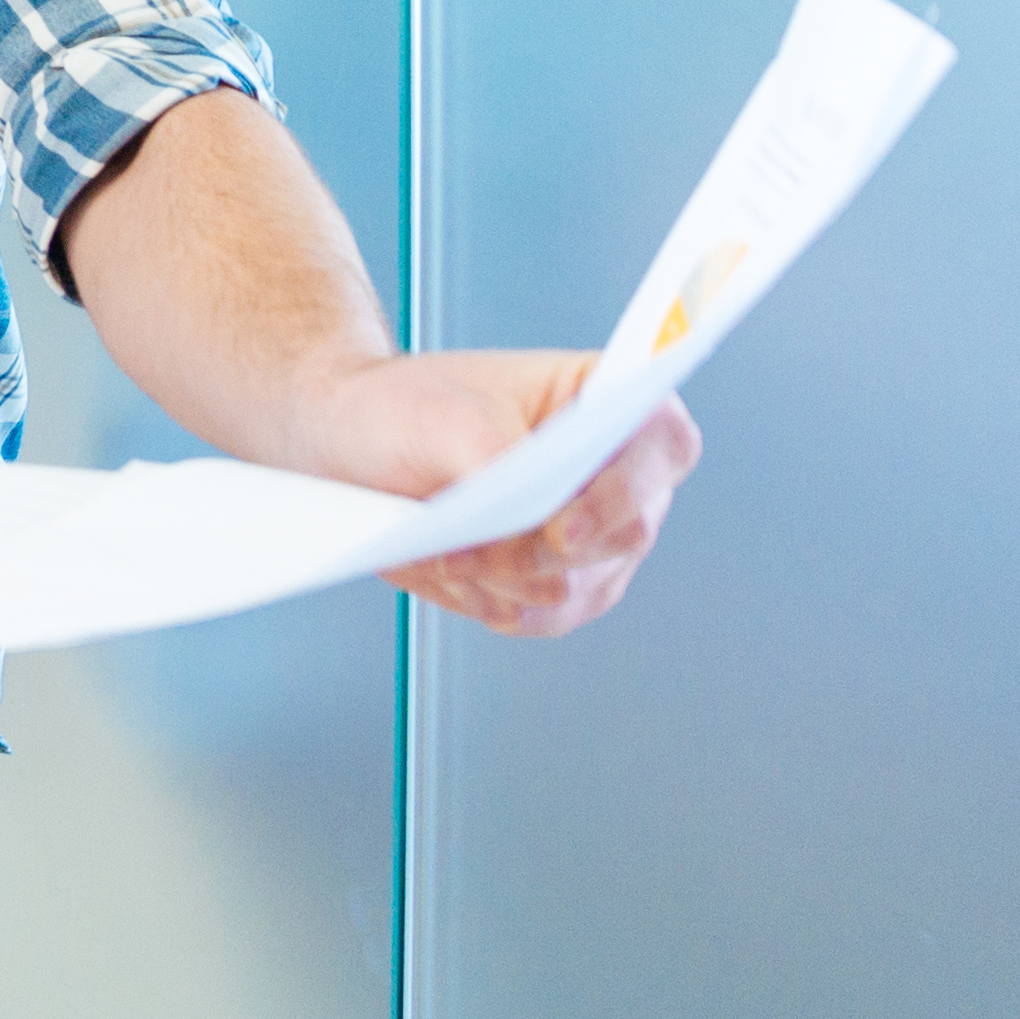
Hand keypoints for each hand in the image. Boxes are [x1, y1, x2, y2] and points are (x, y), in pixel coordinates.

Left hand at [298, 350, 704, 638]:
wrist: (355, 440)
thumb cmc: (408, 406)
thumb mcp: (445, 416)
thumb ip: (498, 459)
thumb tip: (531, 523)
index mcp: (612, 400)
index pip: (664, 444)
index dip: (626, 488)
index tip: (560, 525)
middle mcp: (624, 476)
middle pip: (624, 535)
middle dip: (535, 551)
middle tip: (460, 548)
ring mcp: (598, 539)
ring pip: (575, 588)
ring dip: (497, 579)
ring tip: (437, 553)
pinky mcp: (561, 586)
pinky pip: (538, 618)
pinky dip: (483, 600)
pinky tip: (443, 572)